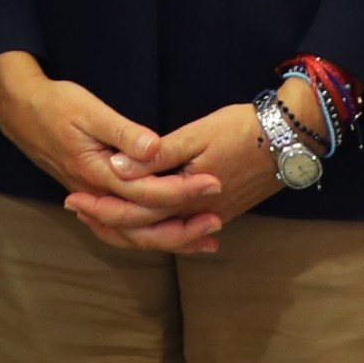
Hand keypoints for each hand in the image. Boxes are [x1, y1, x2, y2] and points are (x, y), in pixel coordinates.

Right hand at [0, 53, 222, 250]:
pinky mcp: (92, 199)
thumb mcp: (89, 109)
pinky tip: (170, 238)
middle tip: (217, 220)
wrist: (20, 110)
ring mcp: (91, 201)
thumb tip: (156, 149)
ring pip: (132, 236)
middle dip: (183, 227)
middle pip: (142, 227)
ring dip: (170, 240)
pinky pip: (121, 231)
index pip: (146, 192)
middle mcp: (93, 195)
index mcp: (95, 173)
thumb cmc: (56, 104)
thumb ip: (123, 132)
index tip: (213, 182)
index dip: (182, 191)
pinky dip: (148, 238)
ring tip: (206, 240)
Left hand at [96, 98, 305, 255]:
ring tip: (100, 218)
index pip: (133, 212)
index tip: (72, 198)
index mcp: (184, 197)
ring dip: (129, 227)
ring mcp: (210, 217)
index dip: (100, 207)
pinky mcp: (220, 212)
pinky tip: (144, 223)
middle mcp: (195, 215)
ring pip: (160, 233)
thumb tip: (117, 169)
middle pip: (143, 228)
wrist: (290, 139)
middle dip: (107, 220)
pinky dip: (156, 228)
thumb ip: (158, 155)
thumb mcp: (197, 134)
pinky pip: (180, 229)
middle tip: (76, 209)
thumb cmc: (242, 130)